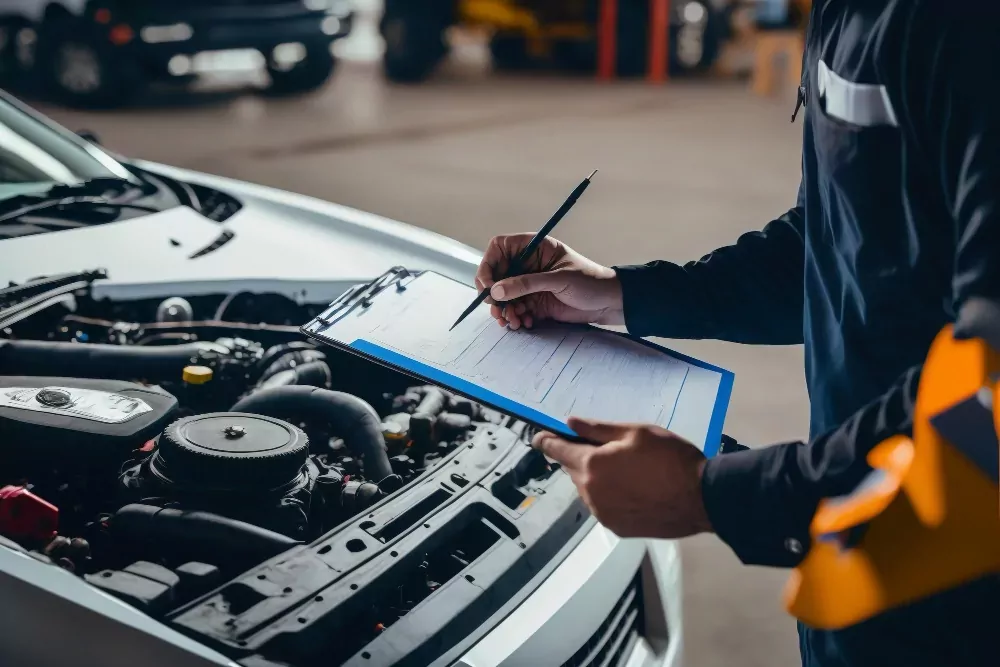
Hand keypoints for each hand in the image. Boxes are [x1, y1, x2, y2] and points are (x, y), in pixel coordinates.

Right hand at [475, 234, 623, 329]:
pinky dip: (516, 318)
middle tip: (498, 310)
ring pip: (503, 295)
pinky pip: (515, 309)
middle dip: (494, 294)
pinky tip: (525, 324)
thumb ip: (526, 284)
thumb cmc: (590, 281)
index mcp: (533, 248)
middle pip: (496, 274)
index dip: (489, 264)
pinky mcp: (534, 302)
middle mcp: (528, 264)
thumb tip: (496, 290)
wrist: (609, 302)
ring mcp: (530, 284)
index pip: (499, 249)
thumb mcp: (558, 279)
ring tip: (513, 322)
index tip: (488, 285)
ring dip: (504, 310)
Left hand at [533, 418, 712, 538]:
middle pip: (574, 471)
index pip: (557, 450)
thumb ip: (597, 429)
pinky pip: (604, 507)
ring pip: (589, 490)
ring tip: (629, 471)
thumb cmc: (670, 459)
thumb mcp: (635, 432)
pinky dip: (611, 497)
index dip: (546, 441)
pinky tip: (634, 490)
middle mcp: (591, 492)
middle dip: (583, 459)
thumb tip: (570, 423)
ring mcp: (603, 513)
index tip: (538, 438)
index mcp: (592, 465)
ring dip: (598, 479)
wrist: (701, 498)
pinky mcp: (617, 528)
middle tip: (609, 449)